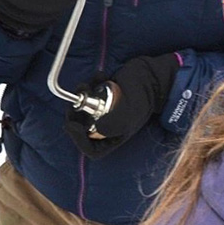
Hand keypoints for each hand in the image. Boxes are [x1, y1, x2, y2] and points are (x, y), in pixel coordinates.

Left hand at [64, 53, 178, 157]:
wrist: (152, 75)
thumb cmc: (142, 97)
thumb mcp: (126, 115)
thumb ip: (108, 126)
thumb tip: (86, 130)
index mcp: (114, 136)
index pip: (90, 148)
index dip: (77, 139)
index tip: (71, 124)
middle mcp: (107, 125)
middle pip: (81, 127)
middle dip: (75, 113)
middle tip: (76, 100)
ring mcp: (104, 109)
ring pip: (82, 108)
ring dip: (81, 94)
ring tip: (87, 85)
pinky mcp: (103, 94)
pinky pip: (90, 92)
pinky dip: (91, 83)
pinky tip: (101, 76)